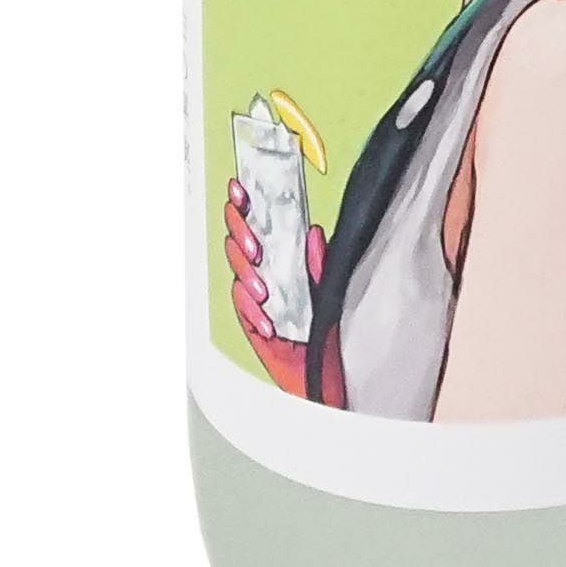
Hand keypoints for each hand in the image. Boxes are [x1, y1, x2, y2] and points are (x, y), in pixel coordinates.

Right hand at [224, 178, 327, 400]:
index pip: (253, 224)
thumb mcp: (328, 290)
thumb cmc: (326, 331)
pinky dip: (252, 314)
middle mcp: (263, 276)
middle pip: (237, 246)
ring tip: (263, 288)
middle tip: (254, 246)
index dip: (242, 205)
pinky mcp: (253, 328)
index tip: (239, 190)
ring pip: (238, 277)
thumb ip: (318, 264)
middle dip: (241, 239)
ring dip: (247, 279)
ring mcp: (255, 302)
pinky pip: (243, 313)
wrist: (325, 377)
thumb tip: (314, 234)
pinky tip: (266, 319)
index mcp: (279, 259)